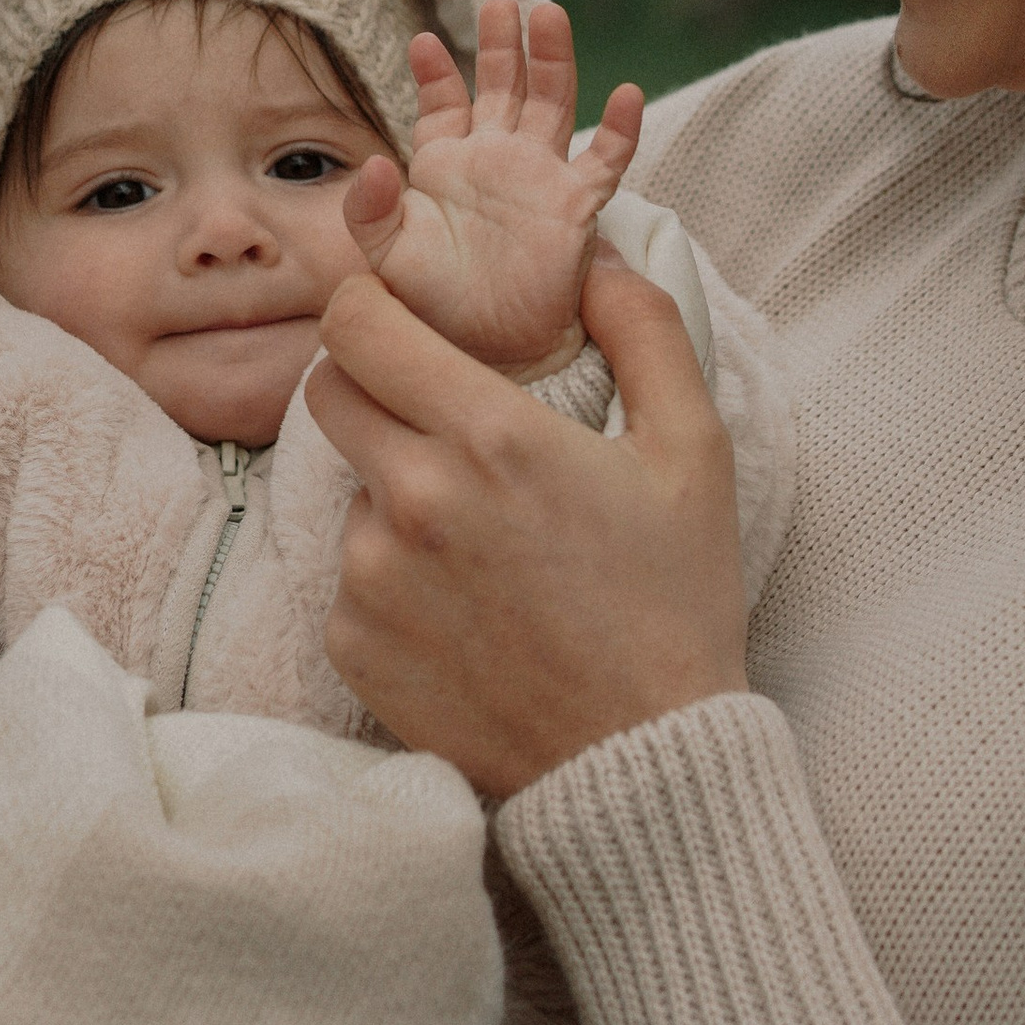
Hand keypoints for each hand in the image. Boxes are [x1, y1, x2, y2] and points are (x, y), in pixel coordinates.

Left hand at [308, 250, 747, 798]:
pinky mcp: (352, 648)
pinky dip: (395, 579)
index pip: (358, 322)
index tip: (403, 316)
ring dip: (396, 492)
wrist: (641, 766)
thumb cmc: (676, 604)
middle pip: (330, 390)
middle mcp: (413, 501)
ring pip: (350, 488)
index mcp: (490, 438)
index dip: (371, 303)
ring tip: (483, 543)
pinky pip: (351, 577)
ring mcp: (373, 579)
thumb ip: (645, 329)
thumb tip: (596, 258)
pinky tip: (468, 610)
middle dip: (377, 385)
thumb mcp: (694, 451)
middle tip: (444, 417)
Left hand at [338, 0, 642, 378]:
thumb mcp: (386, 256)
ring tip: (550, 16)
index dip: (436, 71)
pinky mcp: (574, 207)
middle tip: (502, 3)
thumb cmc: (431, 307)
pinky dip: (619, 130)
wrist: (483, 354)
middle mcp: (495, 160)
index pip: (444, 102)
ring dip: (553, 61)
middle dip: (502, 45)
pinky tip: (627, 95)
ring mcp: (539, 178)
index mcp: (445, 165)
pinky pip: (604, 162)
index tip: (421, 42)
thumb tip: (376, 164)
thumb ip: (372, 211)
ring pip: (553, 104)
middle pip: (504, 86)